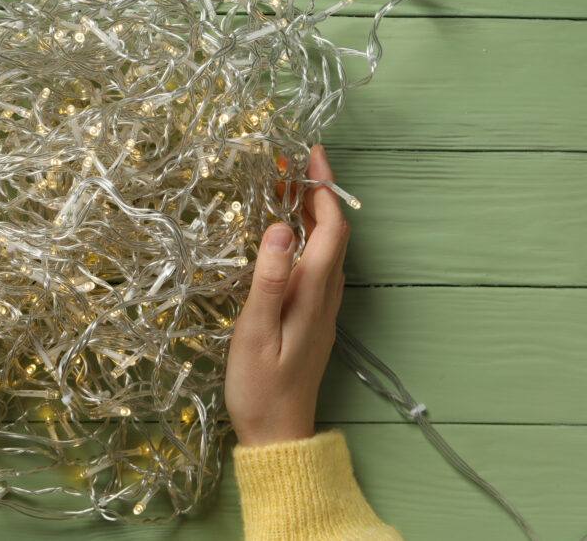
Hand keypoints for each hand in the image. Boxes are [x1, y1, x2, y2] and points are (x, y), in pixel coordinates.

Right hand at [224, 143, 349, 447]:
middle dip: (318, 194)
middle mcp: (325, 298)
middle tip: (293, 164)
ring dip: (314, 215)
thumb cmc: (260, 388)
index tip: (310, 154)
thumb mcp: (256, 333)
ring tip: (286, 189)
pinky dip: (308, 239)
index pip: (331, 230)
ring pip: (328, 250)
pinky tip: (288, 237)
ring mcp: (322, 311)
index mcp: (314, 296)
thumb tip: (283, 228)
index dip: (324, 189)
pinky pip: (318, 267)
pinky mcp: (312, 321)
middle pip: (334, 235)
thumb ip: (270, 280)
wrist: (278, 437)